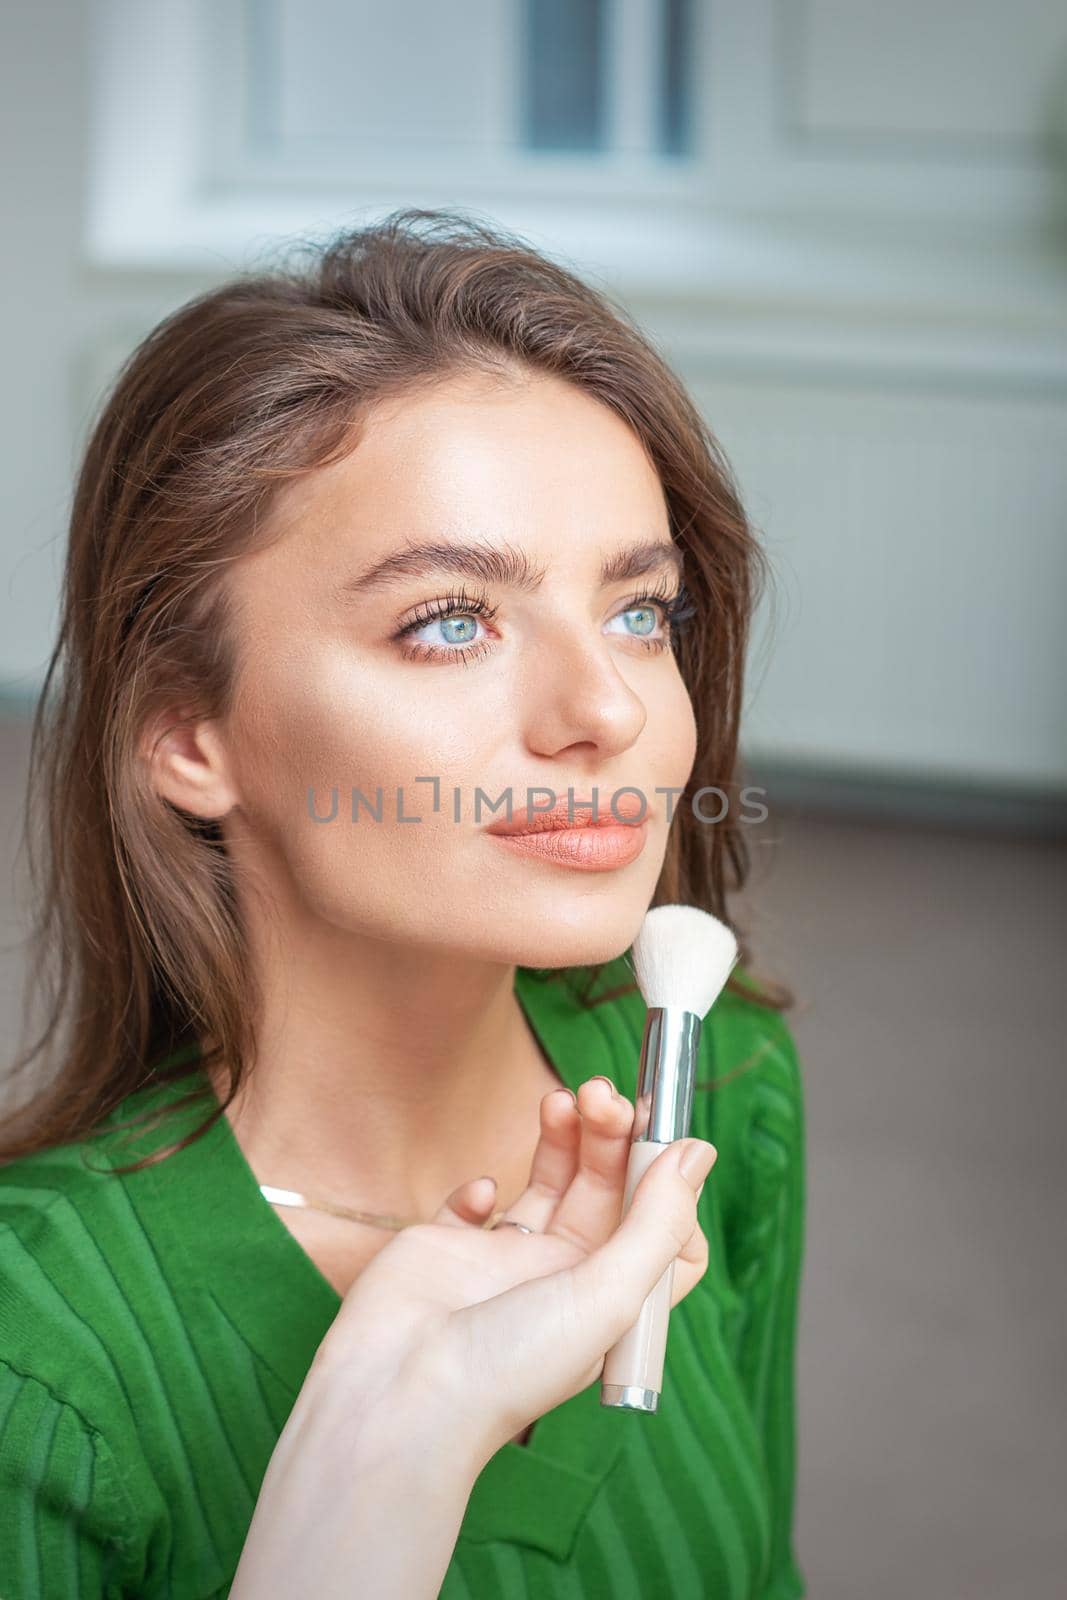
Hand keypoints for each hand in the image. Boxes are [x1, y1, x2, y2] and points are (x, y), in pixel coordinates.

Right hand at [310, 1076, 717, 1464]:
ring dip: (562, 1138)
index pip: (661, 1236)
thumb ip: (656, 1221)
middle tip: (601, 1093)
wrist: (398, 1392)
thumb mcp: (608, 1294)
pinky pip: (477, 1205)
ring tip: (562, 1099)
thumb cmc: (510, 1365)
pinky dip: (481, 1187)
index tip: (661, 1140)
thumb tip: (698, 1152)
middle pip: (606, 1192)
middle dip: (610, 1137)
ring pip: (548, 1184)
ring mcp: (505, 1264)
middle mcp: (563, 1282)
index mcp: (612, 1303)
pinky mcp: (449, 1249)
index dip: (668, 1188)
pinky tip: (484, 1194)